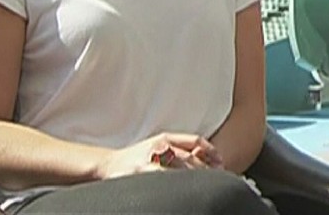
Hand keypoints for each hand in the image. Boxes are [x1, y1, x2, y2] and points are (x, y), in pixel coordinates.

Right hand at [96, 132, 223, 178]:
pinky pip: (164, 178)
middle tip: (220, 177)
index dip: (211, 151)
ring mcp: (149, 162)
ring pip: (180, 170)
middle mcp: (158, 147)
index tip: (222, 162)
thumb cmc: (136, 157)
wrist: (107, 165)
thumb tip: (205, 157)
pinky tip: (183, 189)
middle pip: (190, 158)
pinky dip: (177, 183)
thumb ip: (179, 147)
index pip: (195, 141)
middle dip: (206, 169)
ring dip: (195, 177)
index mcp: (164, 138)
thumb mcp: (158, 145)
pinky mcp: (141, 174)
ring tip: (206, 186)